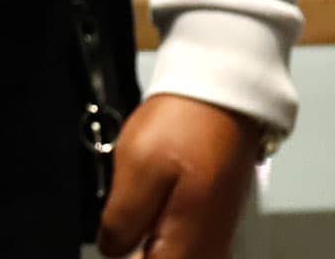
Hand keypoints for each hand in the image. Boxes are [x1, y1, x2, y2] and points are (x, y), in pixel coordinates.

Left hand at [96, 95, 265, 258]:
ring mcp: (216, 234)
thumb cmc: (185, 124)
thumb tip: (112, 250)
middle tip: (122, 215)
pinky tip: (152, 197)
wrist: (222, 93)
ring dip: (146, 234)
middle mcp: (210, 248)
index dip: (124, 254)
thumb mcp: (137, 167)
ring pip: (171, 251)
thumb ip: (122, 220)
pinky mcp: (216, 218)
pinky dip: (160, 224)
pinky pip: (182, 238)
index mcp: (189, 243)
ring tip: (138, 201)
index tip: (115, 231)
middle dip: (135, 243)